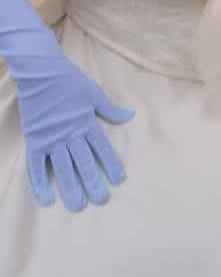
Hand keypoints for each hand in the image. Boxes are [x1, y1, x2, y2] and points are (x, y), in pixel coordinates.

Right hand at [13, 40, 133, 211]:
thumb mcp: (93, 91)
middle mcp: (70, 133)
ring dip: (71, 187)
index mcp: (86, 121)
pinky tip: (48, 199)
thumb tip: (130, 115)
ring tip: (79, 206)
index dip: (111, 164)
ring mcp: (51, 138)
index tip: (119, 180)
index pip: (102, 147)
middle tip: (102, 200)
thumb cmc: (69, 80)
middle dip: (93, 182)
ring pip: (63, 168)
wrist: (40, 70)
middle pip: (84, 162)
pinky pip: (36, 166)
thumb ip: (109, 109)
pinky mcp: (35, 140)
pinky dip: (40, 183)